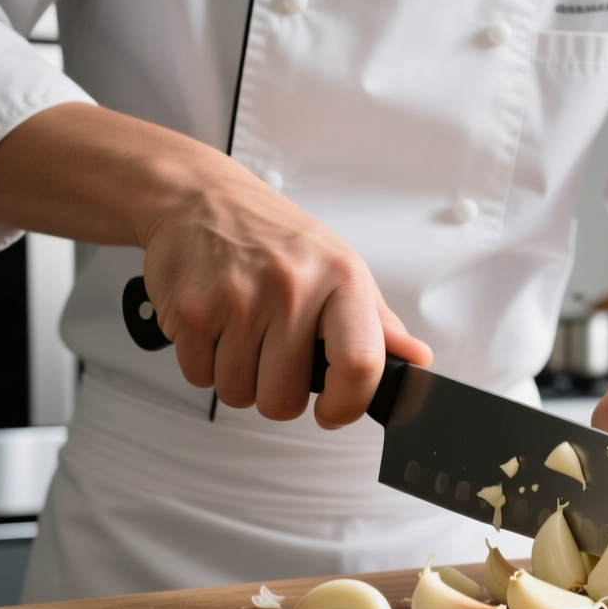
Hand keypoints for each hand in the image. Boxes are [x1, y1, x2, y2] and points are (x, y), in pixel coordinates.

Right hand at [139, 171, 430, 427]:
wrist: (199, 197)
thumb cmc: (274, 237)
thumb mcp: (339, 268)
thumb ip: (378, 324)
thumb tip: (416, 360)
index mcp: (341, 278)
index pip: (360, 365)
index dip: (347, 405)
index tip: (333, 411)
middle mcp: (292, 287)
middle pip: (285, 398)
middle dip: (278, 394)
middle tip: (275, 359)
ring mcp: (238, 299)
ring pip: (240, 393)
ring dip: (240, 378)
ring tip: (243, 334)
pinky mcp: (191, 310)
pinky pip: (201, 377)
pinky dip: (205, 363)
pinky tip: (215, 326)